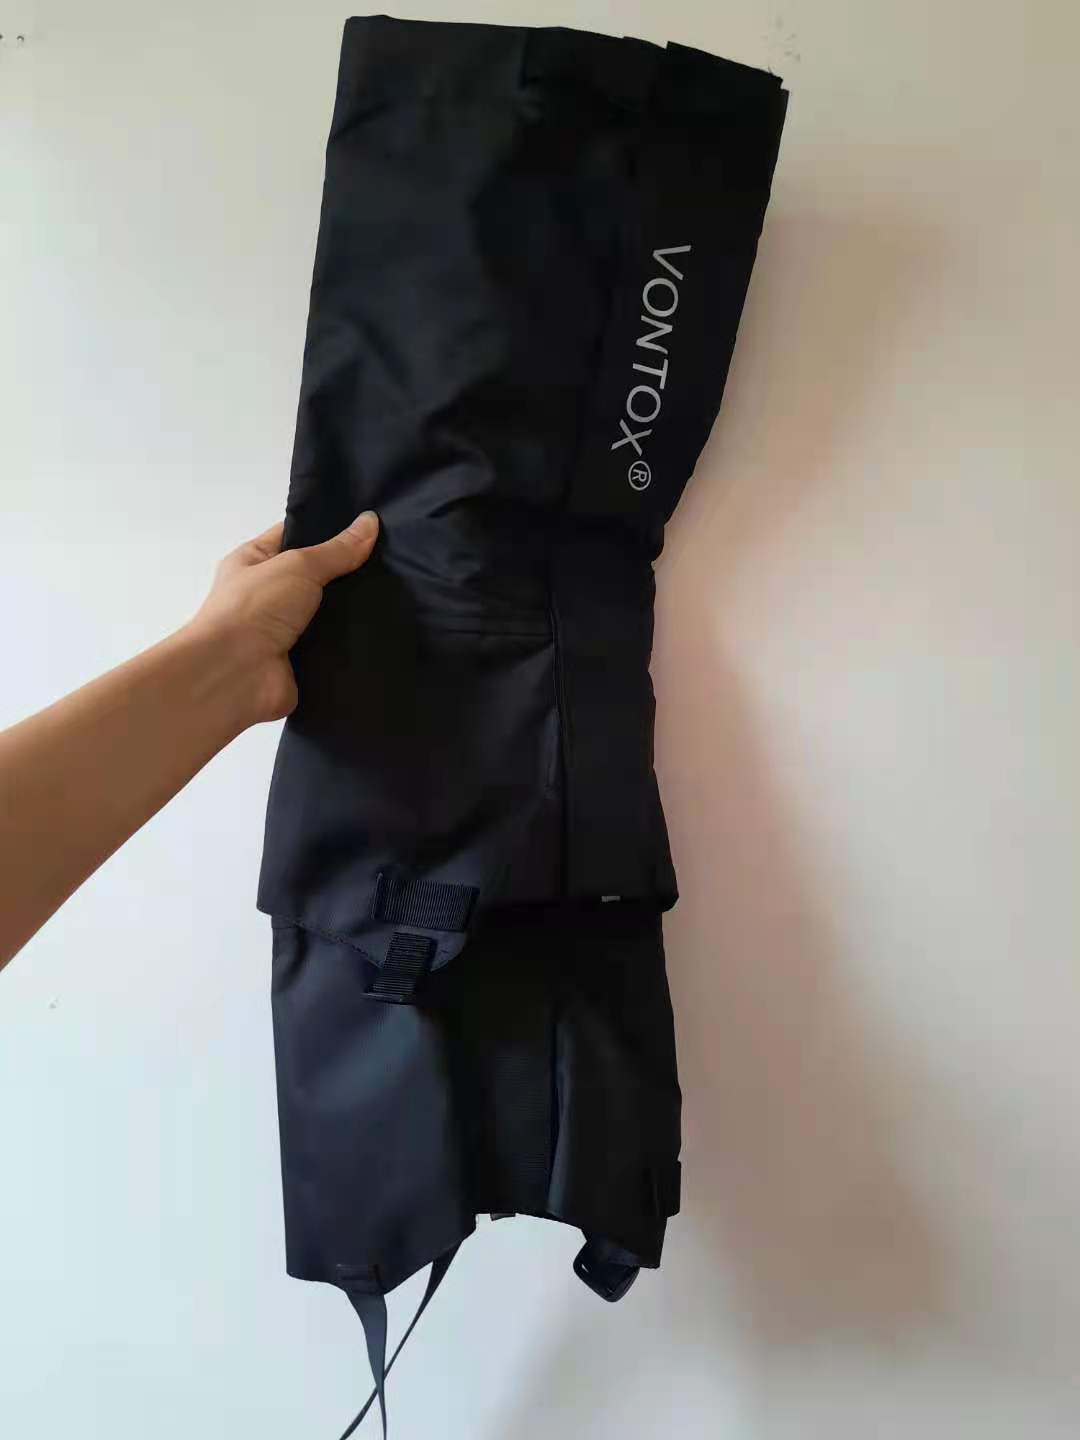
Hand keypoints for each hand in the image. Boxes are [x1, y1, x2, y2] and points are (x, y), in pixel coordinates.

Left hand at [186, 512, 378, 722]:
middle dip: (349, 569)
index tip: (370, 522)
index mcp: (254, 561)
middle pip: (317, 575)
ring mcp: (286, 629)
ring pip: (330, 611)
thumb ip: (336, 549)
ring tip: (398, 589)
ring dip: (355, 607)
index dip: (329, 528)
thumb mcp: (297, 566)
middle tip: (393, 556)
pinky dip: (355, 639)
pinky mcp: (303, 660)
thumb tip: (370, 521)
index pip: (295, 535)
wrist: (235, 676)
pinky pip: (335, 644)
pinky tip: (388, 626)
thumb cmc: (254, 608)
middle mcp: (268, 594)